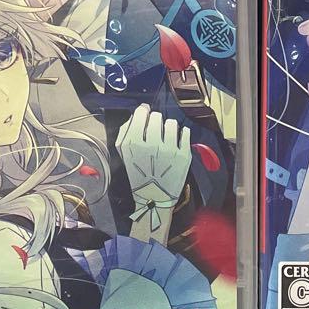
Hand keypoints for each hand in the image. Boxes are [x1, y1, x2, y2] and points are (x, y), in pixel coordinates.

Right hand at [116, 104, 190, 232]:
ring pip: (172, 123)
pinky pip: (185, 131)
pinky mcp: (183, 155)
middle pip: (157, 116)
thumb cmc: (138, 174)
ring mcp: (168, 149)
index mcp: (133, 143)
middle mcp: (151, 144)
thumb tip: (140, 110)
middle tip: (155, 132)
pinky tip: (175, 143)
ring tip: (165, 139)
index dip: (144, 113)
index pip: (141, 112)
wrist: (154, 197)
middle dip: (156, 122)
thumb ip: (127, 129)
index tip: (145, 117)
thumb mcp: (123, 153)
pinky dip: (181, 134)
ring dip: (168, 128)